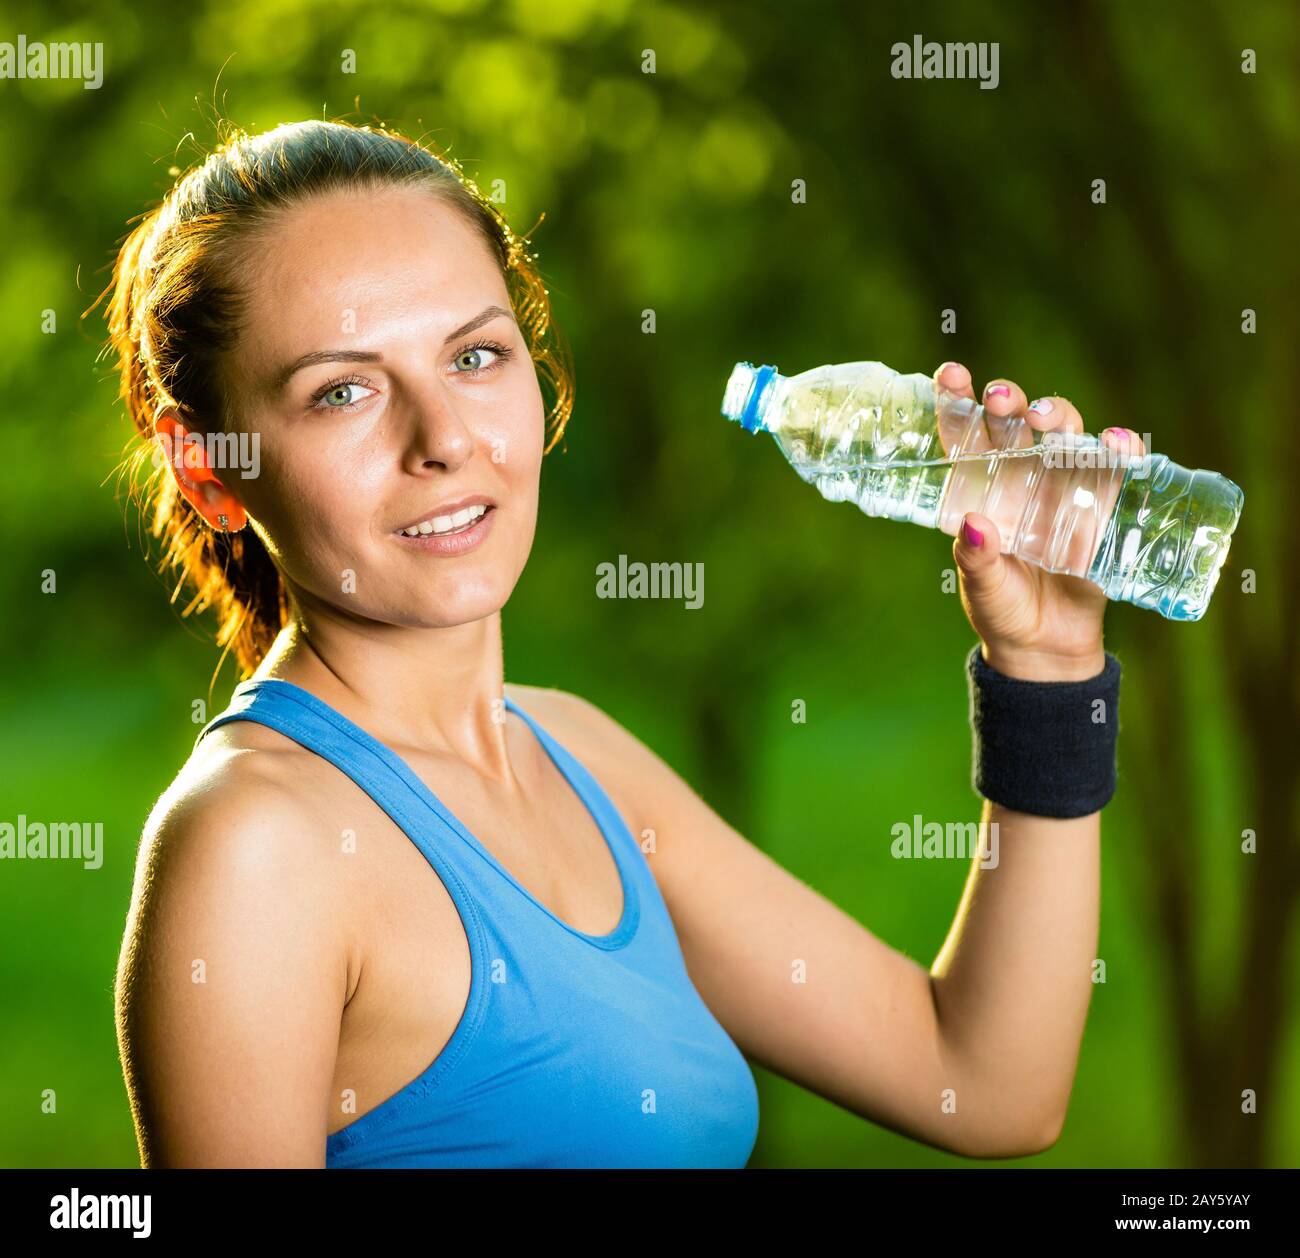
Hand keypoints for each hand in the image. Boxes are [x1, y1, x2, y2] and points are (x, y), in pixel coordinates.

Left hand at [934, 363, 1144, 681]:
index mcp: (979, 491)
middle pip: (1014, 426)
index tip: (950, 375)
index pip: (963, 437)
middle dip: (1007, 402)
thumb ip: (976, 559)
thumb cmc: (1003, 612)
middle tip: (1001, 397)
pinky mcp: (1099, 504)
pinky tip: (1116, 441)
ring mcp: (1060, 488)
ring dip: (1058, 416)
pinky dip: (1117, 448)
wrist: (1047, 648)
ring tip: (1046, 417)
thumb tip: (974, 525)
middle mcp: (1018, 480)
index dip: (957, 403)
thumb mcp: (983, 588)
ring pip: (1062, 435)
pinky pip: (1111, 467)